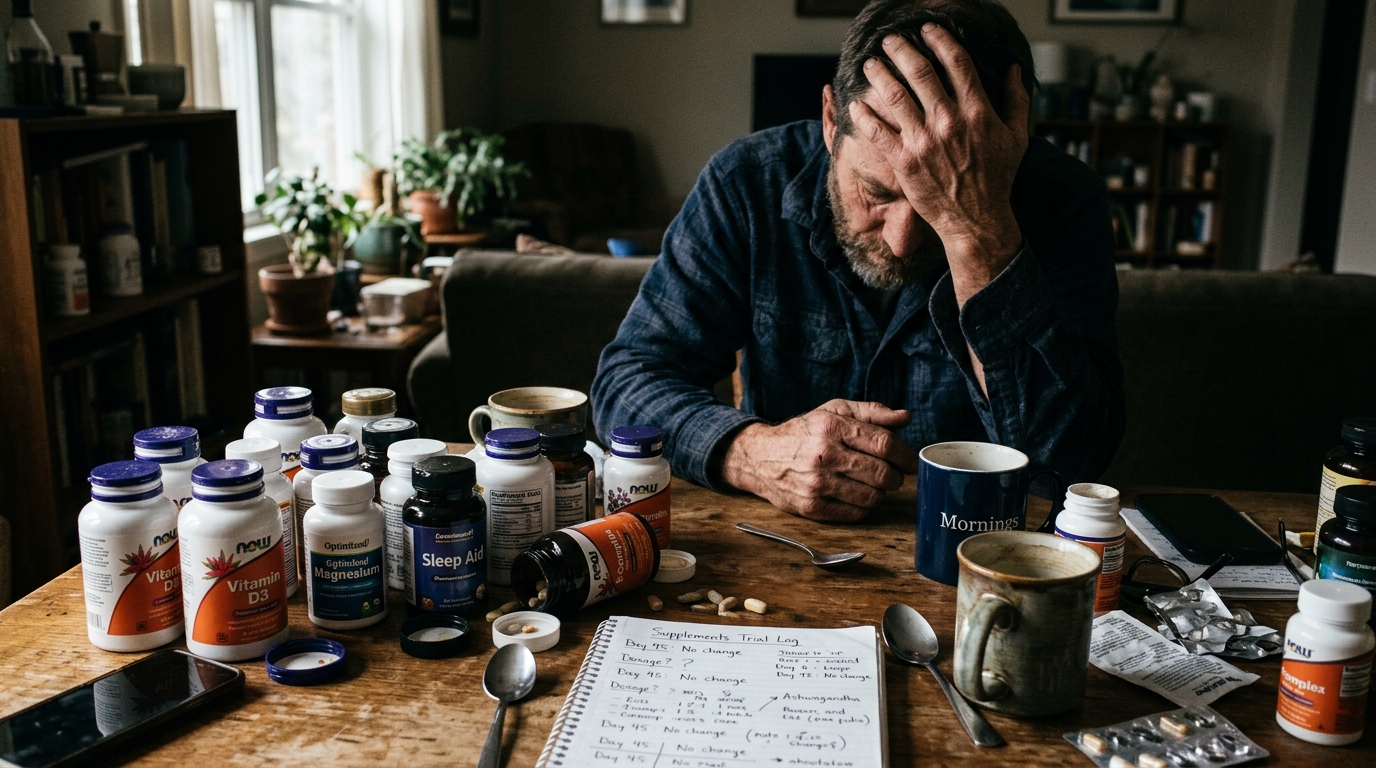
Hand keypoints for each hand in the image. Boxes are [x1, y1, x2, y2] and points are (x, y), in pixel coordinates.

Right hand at [720, 400, 919, 521]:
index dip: (905, 455)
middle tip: (894, 474)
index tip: (911, 461)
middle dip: (896, 476)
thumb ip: (871, 413)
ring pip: (872, 497)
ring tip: (872, 483)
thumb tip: (905, 418)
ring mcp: (817, 484)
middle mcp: (824, 455)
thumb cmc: (803, 432)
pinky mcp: (811, 507)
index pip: (884, 444)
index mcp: (831, 427)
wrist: (759, 457)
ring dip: (880, 492)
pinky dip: (864, 506)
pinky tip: (856, 495)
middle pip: (882, 474)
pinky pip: (855, 513)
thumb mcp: (834, 412)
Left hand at [848, 24, 1029, 302]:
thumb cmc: (997, 179)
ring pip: (896, 96)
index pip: (957, 63)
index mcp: (978, 112)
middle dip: (902, 51)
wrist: (976, 220)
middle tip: (890, 41)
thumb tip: (1016, 69)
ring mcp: (925, 141)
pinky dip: (865, 115)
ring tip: (870, 64)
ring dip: (880, 75)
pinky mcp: (905, 161)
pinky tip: (856, 104)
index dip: (940, 40)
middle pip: (921, 73)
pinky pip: (879, 132)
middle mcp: (950, 122)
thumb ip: (1018, 100)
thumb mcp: (1018, 137)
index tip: (928, 30)